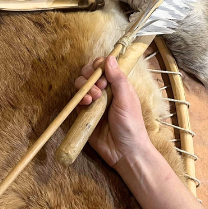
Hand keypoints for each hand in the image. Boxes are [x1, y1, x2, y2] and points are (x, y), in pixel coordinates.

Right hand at [74, 56, 152, 170]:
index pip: (104, 67)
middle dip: (90, 76)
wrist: (124, 151)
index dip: (99, 66)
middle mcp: (105, 92)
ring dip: (84, 87)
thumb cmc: (131, 124)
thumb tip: (110, 57)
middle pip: (89, 74)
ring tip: (94, 98)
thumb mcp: (127, 99)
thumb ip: (118, 79)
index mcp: (118, 86)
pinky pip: (76, 101)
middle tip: (99, 87)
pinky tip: (86, 104)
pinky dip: (79, 99)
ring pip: (81, 86)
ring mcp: (94, 103)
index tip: (100, 71)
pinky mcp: (84, 114)